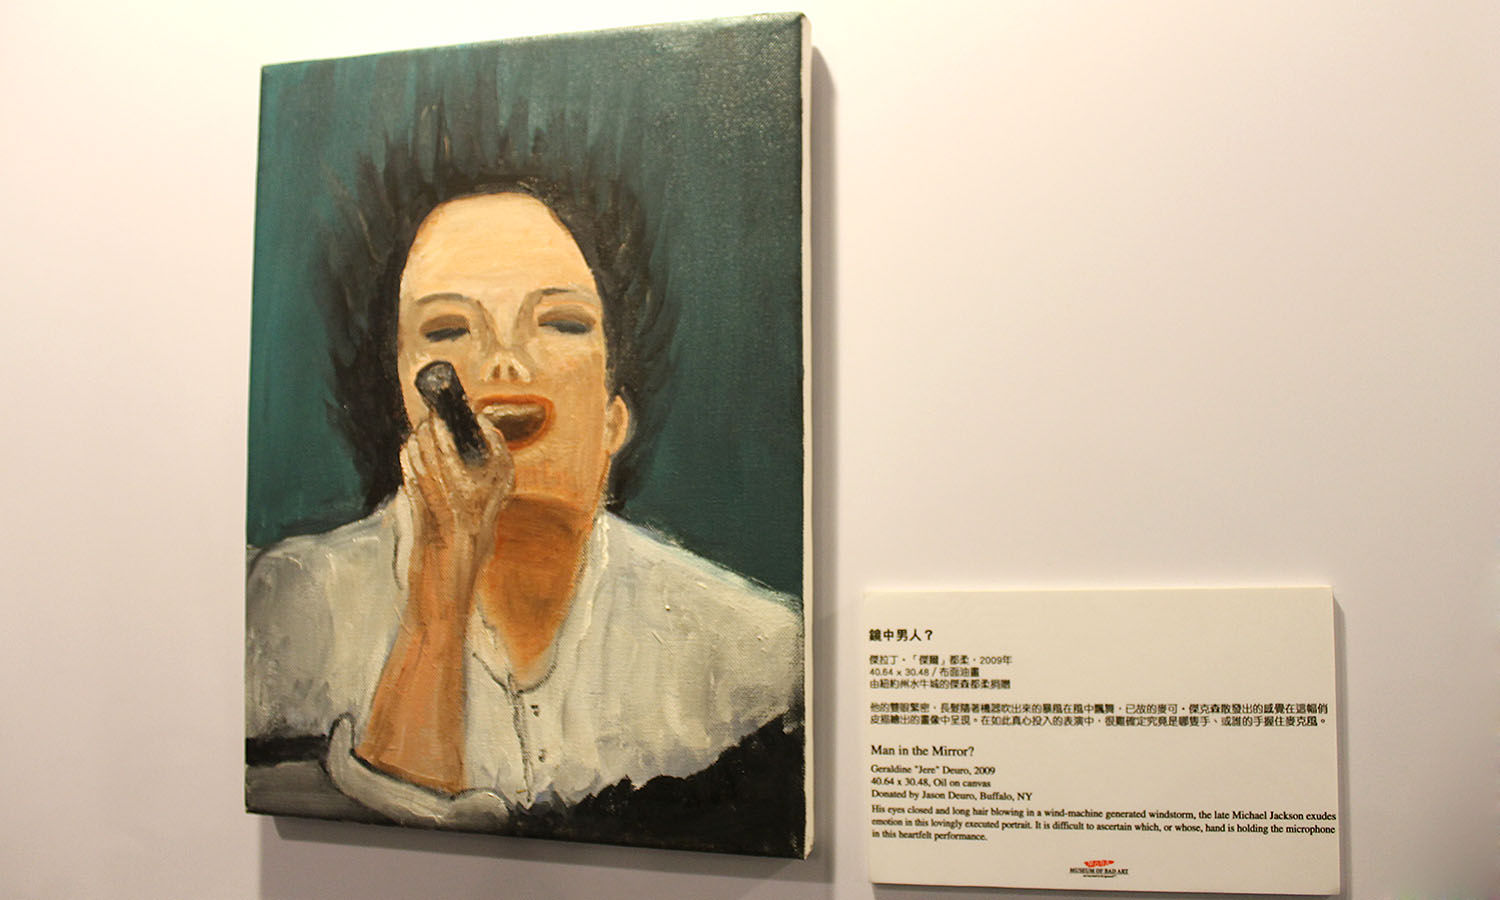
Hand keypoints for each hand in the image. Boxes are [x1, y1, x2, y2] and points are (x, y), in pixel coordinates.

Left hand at [401, 412, 514, 558]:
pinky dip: (410, 450)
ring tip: (428, 431)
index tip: (445, 408)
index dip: (439, 415)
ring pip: (410, 446)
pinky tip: (418, 448)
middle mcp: (432, 477)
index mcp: (455, 472)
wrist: (459, 547)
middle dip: (429, 422)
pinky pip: (405, 460)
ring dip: (418, 434)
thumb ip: (495, 443)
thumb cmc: (482, 511)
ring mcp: (418, 484)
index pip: (438, 432)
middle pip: (422, 436)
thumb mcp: (501, 478)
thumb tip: (480, 419)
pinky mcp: (407, 490)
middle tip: (437, 416)